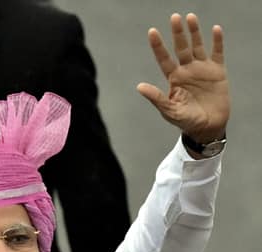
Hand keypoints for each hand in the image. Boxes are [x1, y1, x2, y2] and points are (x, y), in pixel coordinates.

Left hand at [137, 13, 229, 142]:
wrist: (207, 128)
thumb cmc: (186, 121)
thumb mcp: (170, 111)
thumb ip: (157, 98)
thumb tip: (139, 87)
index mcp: (174, 78)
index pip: (164, 58)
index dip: (158, 46)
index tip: (152, 32)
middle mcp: (186, 70)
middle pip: (181, 48)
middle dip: (178, 33)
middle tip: (174, 17)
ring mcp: (202, 69)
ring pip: (197, 46)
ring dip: (194, 32)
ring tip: (190, 17)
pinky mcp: (217, 71)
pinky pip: (217, 52)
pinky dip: (217, 41)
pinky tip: (215, 29)